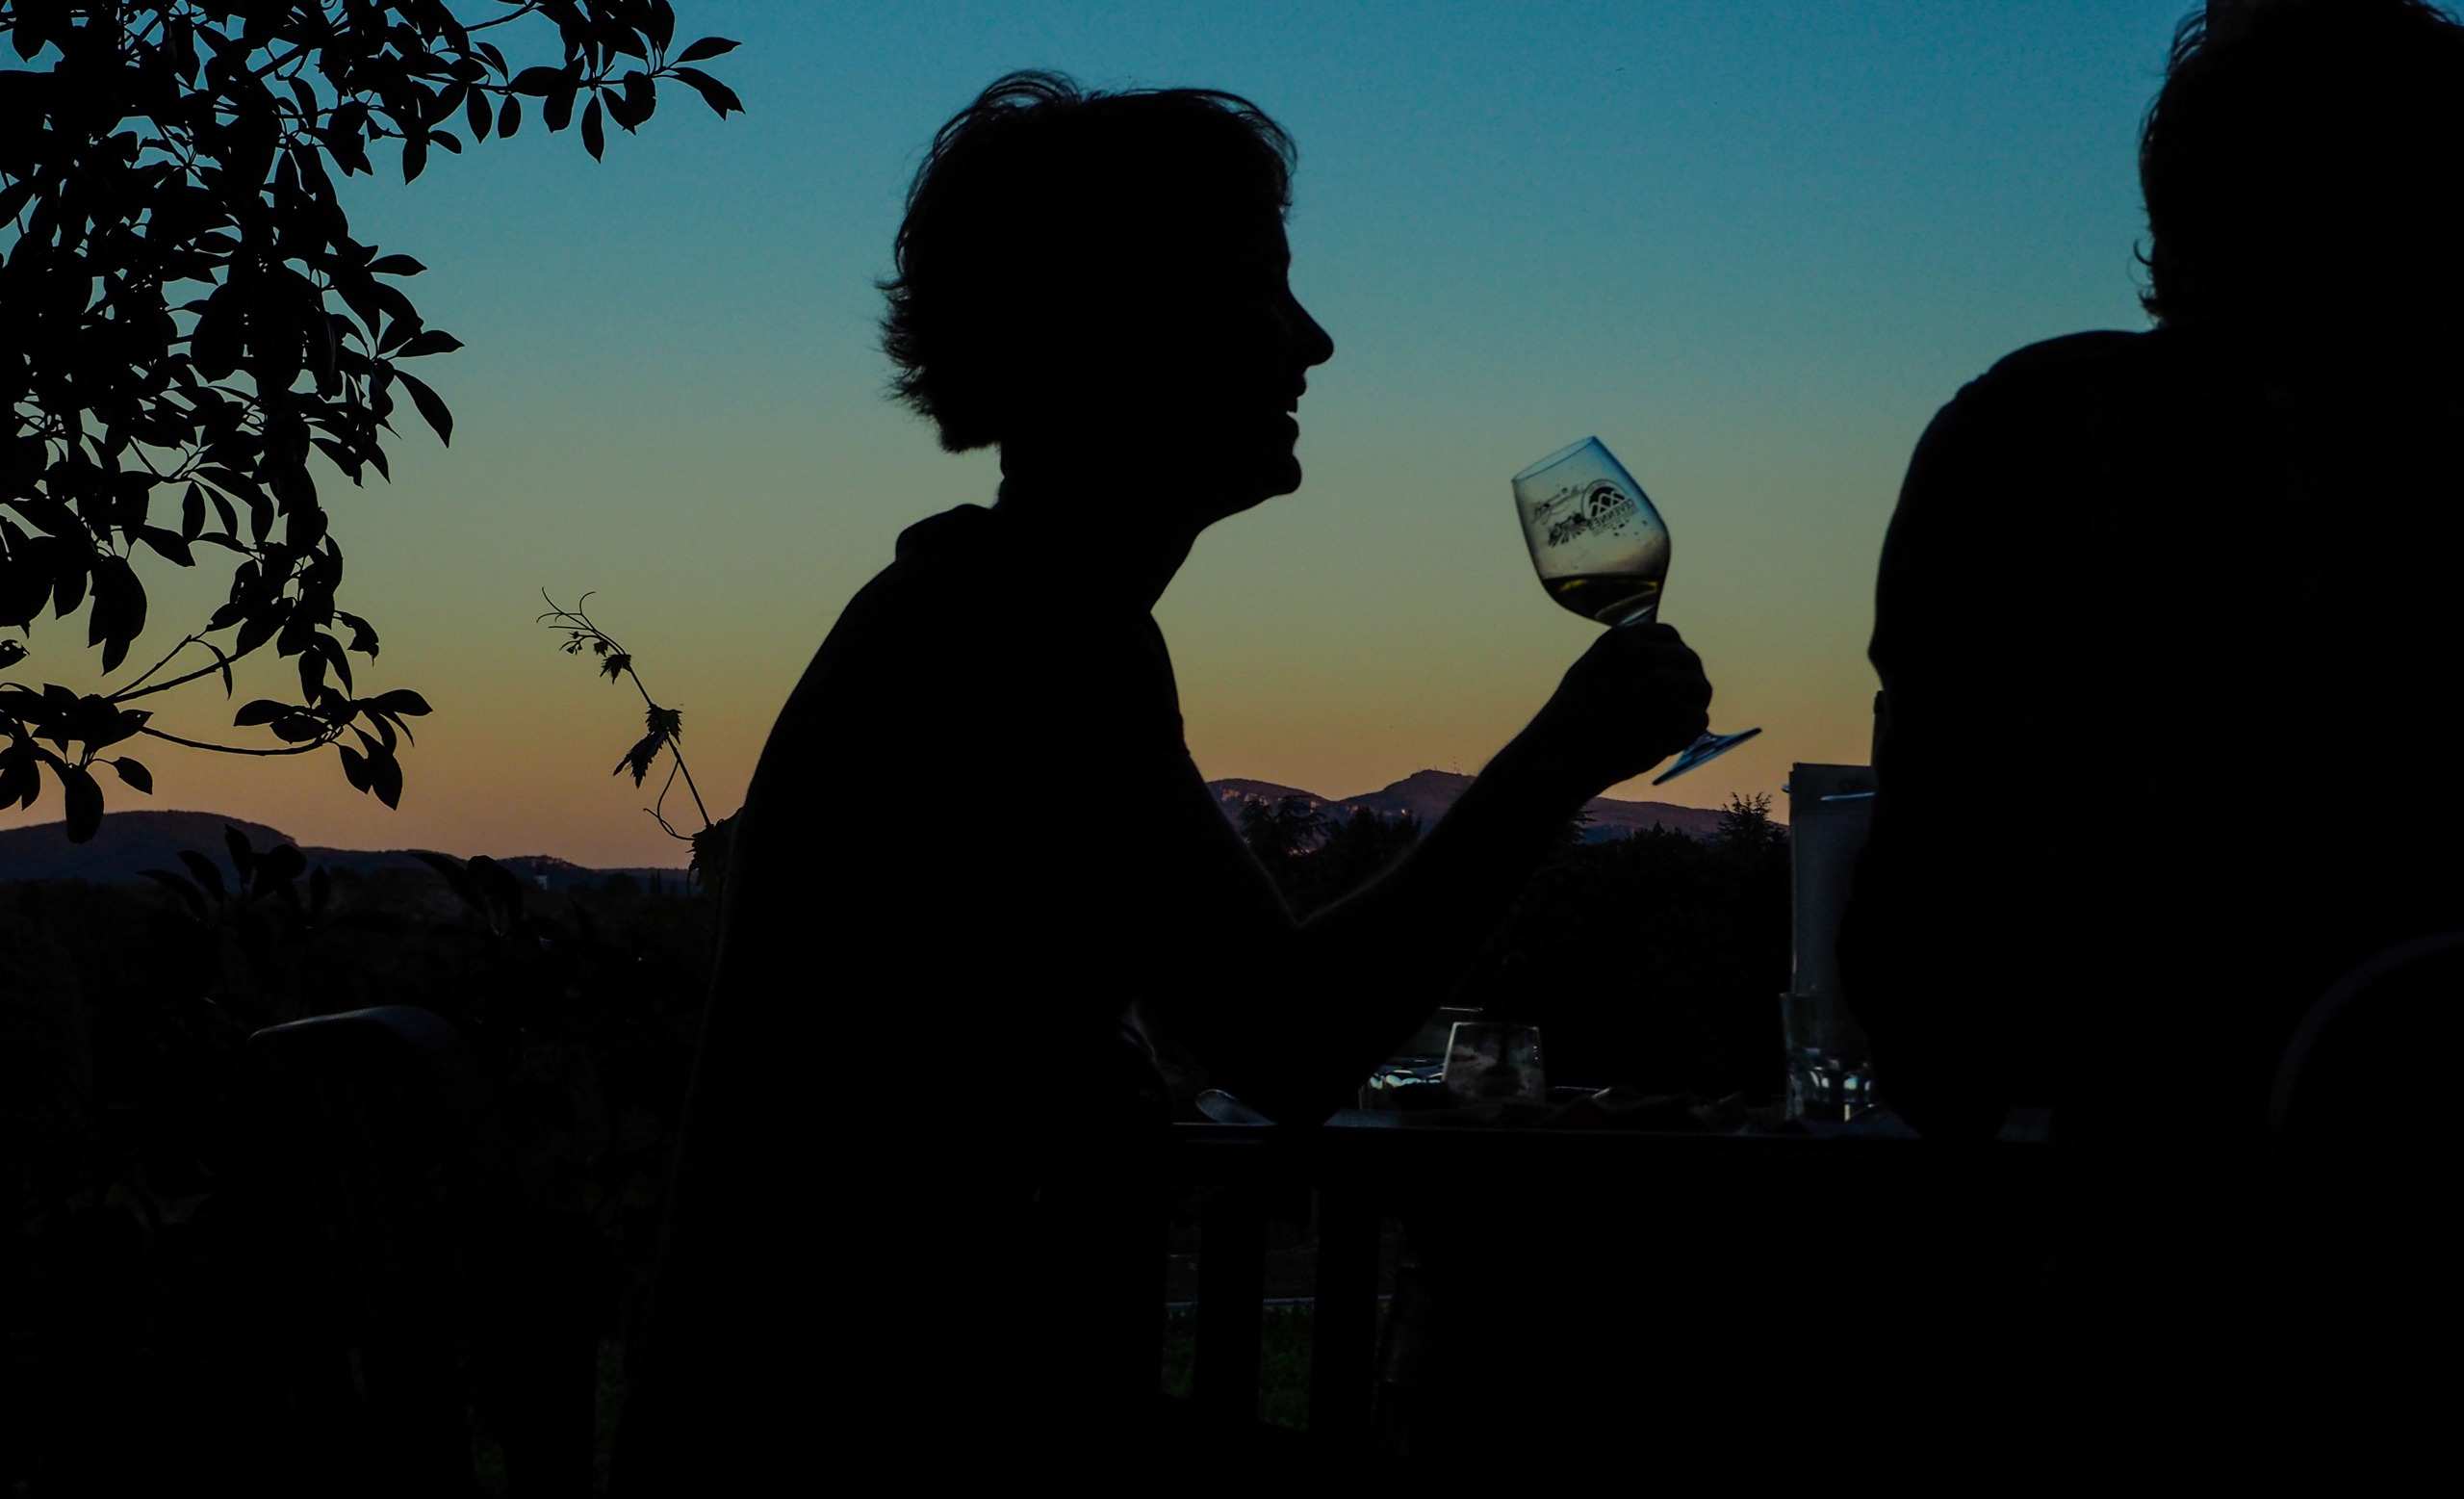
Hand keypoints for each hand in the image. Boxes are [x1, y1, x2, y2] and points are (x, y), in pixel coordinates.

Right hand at [1508, 623, 1712, 799]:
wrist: (1561, 754)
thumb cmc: (1570, 719)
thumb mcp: (1592, 669)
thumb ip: (1627, 661)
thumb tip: (1661, 663)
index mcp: (1623, 638)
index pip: (1670, 636)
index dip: (1672, 659)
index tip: (1668, 678)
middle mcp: (1647, 653)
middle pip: (1690, 661)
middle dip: (1685, 684)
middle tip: (1672, 710)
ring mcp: (1665, 682)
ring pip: (1701, 688)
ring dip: (1689, 708)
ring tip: (1665, 728)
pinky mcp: (1678, 712)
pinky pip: (1699, 719)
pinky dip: (1686, 735)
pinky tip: (1661, 744)